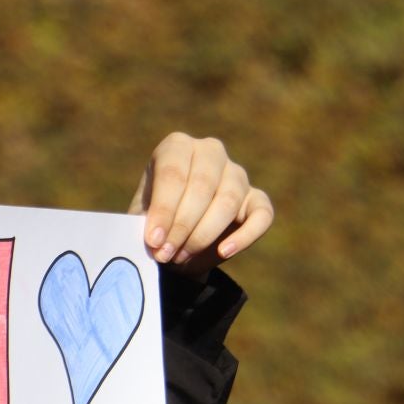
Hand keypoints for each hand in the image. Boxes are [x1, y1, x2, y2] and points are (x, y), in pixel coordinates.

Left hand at [127, 133, 274, 277]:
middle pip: (202, 185)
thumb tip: (155, 237)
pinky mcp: (258, 200)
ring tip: (181, 256)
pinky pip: (262, 215)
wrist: (177, 243)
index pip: (174, 172)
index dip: (164, 209)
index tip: (154, 240)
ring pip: (228, 202)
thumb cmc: (156, 223)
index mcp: (177, 147)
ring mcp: (237, 174)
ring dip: (203, 235)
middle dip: (182, 225)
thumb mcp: (141, 220)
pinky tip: (223, 252)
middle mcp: (210, 152)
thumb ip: (145, 224)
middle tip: (166, 254)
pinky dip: (244, 236)